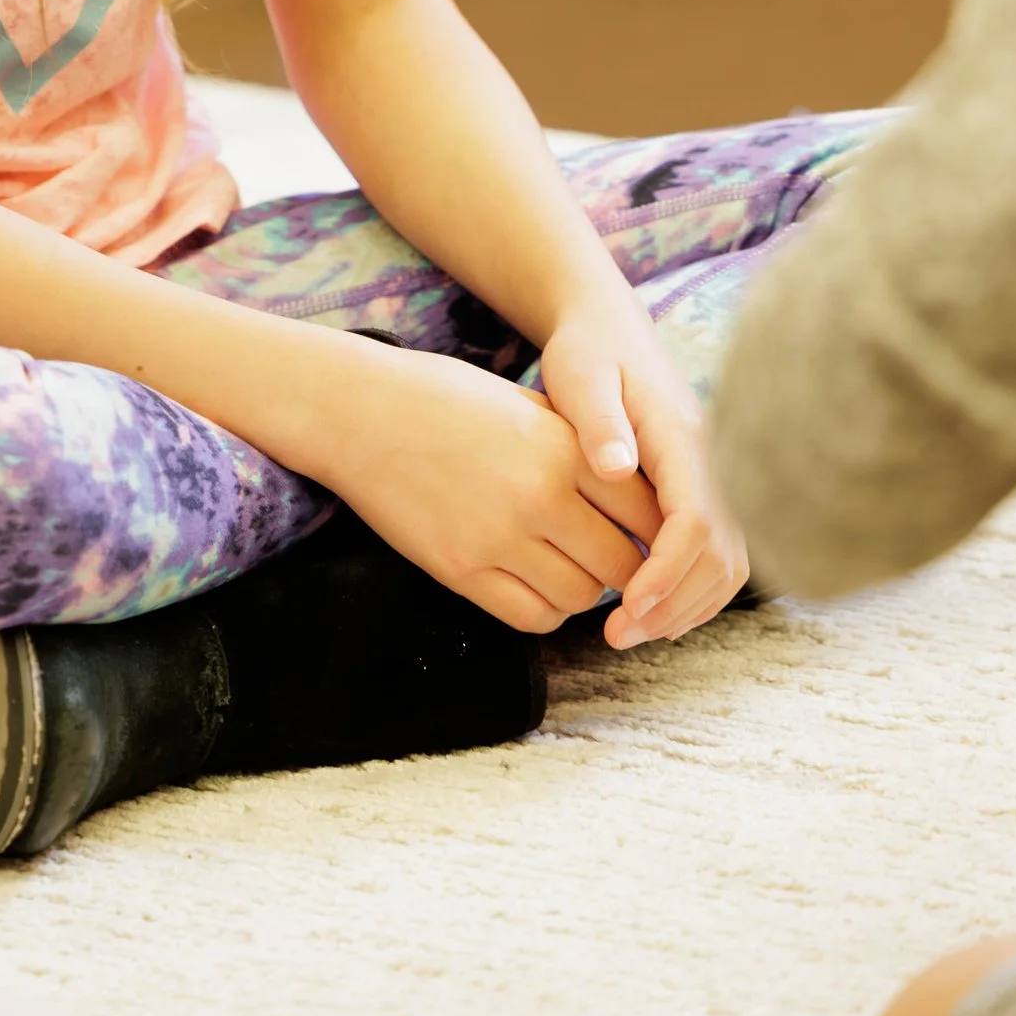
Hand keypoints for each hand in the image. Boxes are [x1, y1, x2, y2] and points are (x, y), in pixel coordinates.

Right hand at [296, 339, 665, 635]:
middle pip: (622, 565)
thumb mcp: (526, 405)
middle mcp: (539, 496)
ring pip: (581, 597)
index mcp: (563, 447)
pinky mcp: (461, 570)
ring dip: (585, 590)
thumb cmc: (444, 398)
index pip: (646, 512)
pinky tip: (536, 583)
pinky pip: (532, 617)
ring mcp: (499, 538)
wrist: (359, 412)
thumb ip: (581, 448)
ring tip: (570, 567)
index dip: (656, 531)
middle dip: (628, 569)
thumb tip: (634, 496)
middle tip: (613, 559)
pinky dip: (546, 610)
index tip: (647, 532)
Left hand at [536, 299, 747, 647]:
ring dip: (686, 607)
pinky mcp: (705, 489)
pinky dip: (692, 591)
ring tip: (629, 631)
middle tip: (619, 634)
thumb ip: (597, 420)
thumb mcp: (580, 376)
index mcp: (684, 437)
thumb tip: (615, 466)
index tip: (627, 608)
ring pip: (727, 563)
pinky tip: (650, 607)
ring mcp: (715, 477)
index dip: (668, 574)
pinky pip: (718, 554)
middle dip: (676, 604)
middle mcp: (714, 461)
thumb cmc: (588, 351)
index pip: (695, 521)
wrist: (608, 327)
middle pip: (721, 555)